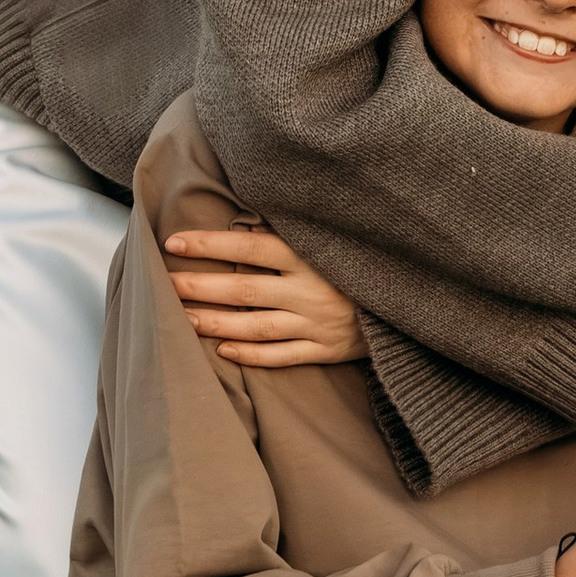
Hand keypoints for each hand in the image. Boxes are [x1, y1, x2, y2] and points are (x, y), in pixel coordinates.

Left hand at [163, 223, 366, 366]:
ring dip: (216, 323)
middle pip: (245, 289)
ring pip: (257, 327)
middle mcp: (311, 291)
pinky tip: (223, 350)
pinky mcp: (326, 350)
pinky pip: (282, 356)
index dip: (210, 244)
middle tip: (166, 284)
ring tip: (183, 318)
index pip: (250, 247)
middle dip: (201, 286)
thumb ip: (292, 233)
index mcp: (311, 257)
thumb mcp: (332, 240)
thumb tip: (242, 220)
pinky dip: (251, 355)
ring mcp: (317, 324)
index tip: (175, 242)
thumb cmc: (361, 264)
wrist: (409, 300)